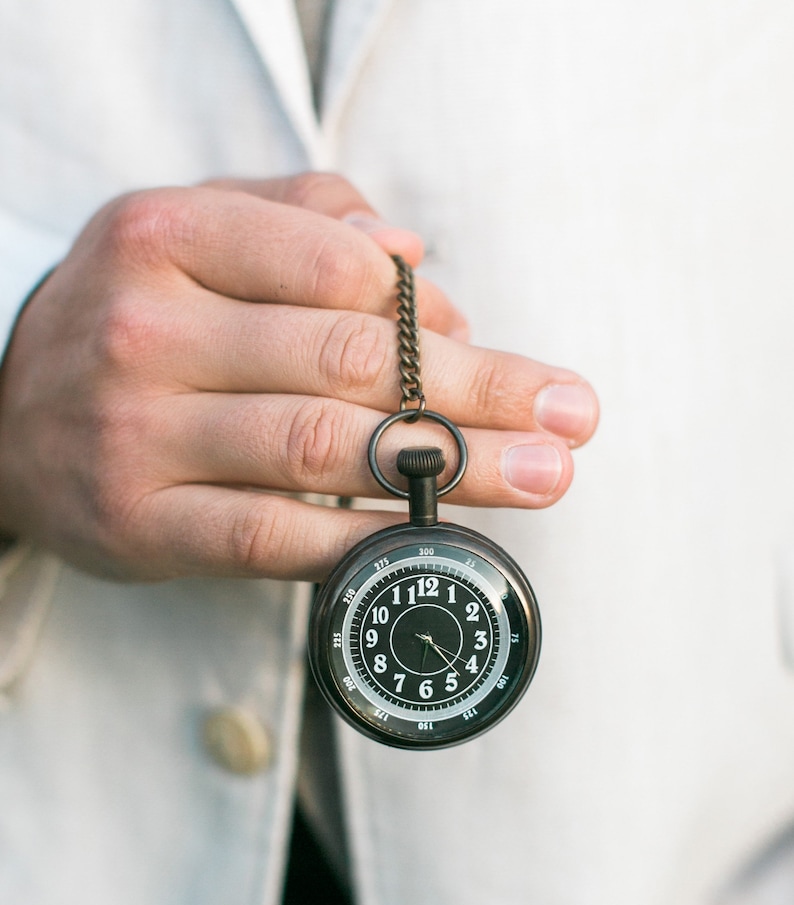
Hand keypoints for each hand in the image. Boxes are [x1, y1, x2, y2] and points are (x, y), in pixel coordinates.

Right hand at [0, 172, 597, 581]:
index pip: (336, 270)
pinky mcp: (140, 526)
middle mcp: (147, 332)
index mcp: (169, 239)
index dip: (433, 315)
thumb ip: (298, 221)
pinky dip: (361, 542)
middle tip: (571, 418)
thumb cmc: (131, 321)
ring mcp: (138, 435)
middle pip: (347, 363)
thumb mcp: (188, 232)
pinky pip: (270, 539)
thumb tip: (409, 258)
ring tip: (542, 477)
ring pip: (321, 452)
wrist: (3, 414)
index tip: (497, 354)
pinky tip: (435, 541)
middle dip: (478, 394)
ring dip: (450, 469)